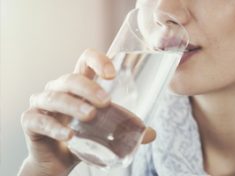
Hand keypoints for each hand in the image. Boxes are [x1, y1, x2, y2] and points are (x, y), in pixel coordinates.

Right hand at [18, 49, 155, 175]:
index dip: (97, 60)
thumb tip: (151, 134)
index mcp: (78, 86)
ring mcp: (42, 104)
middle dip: (88, 88)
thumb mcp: (104, 129)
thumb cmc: (81, 136)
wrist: (57, 159)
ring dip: (73, 106)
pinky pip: (38, 120)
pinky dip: (54, 127)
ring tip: (90, 116)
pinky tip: (68, 136)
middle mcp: (58, 89)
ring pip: (55, 97)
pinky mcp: (31, 121)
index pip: (85, 61)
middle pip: (71, 79)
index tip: (112, 74)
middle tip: (105, 102)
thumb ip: (124, 128)